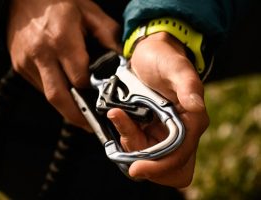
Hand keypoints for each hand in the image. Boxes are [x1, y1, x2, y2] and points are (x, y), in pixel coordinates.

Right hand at [7, 0, 120, 130]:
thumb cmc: (58, 1)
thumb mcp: (89, 12)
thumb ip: (109, 36)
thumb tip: (122, 61)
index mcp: (61, 39)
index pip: (79, 79)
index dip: (93, 93)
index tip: (105, 102)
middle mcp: (41, 54)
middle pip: (59, 98)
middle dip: (77, 117)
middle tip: (93, 127)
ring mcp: (26, 62)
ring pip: (49, 96)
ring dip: (66, 107)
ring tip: (83, 114)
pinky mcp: (20, 66)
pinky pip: (41, 87)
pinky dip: (56, 93)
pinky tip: (68, 94)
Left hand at [107, 32, 208, 186]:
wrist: (149, 53)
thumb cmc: (165, 58)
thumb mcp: (176, 67)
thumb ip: (188, 85)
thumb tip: (196, 106)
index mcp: (193, 120)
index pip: (180, 154)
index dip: (159, 166)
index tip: (136, 168)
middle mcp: (181, 129)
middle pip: (164, 162)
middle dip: (143, 159)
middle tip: (126, 138)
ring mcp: (164, 129)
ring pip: (147, 154)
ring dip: (130, 141)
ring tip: (118, 116)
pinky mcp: (150, 126)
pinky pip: (137, 141)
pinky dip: (126, 133)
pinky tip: (118, 116)